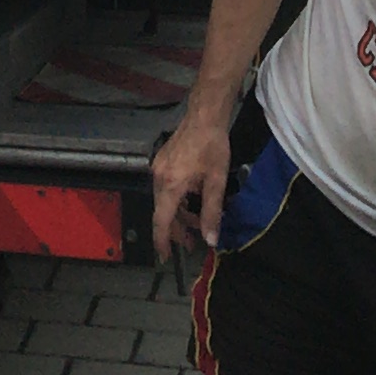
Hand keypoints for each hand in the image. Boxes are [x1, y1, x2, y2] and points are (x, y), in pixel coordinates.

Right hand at [151, 110, 231, 263]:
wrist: (204, 116)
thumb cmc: (212, 147)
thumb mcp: (216, 181)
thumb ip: (212, 212)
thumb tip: (210, 240)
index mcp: (170, 185)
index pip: (161, 220)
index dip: (163, 241)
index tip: (165, 258)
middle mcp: (158, 178)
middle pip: (162, 212)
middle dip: (176, 230)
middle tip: (192, 244)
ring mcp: (158, 168)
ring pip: (165, 201)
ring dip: (179, 215)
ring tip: (197, 224)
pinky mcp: (161, 162)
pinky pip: (166, 189)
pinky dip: (177, 201)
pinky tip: (191, 202)